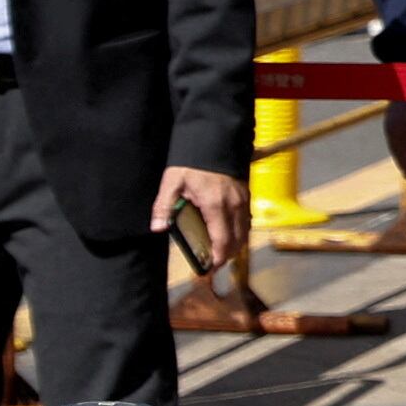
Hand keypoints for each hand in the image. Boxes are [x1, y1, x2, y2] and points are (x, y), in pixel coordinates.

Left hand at [154, 166, 245, 289]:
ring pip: (245, 232)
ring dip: (235, 245)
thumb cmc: (191, 161)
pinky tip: (228, 231)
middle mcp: (234, 205)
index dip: (218, 258)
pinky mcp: (246, 195)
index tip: (209, 268)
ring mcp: (243, 200)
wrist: (213, 138)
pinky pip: (247, 221)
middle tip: (213, 263)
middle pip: (237, 241)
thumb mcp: (172, 181)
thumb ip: (164, 206)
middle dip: (227, 256)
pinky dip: (239, 232)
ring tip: (220, 250)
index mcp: (215, 205)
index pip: (222, 241)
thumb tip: (158, 228)